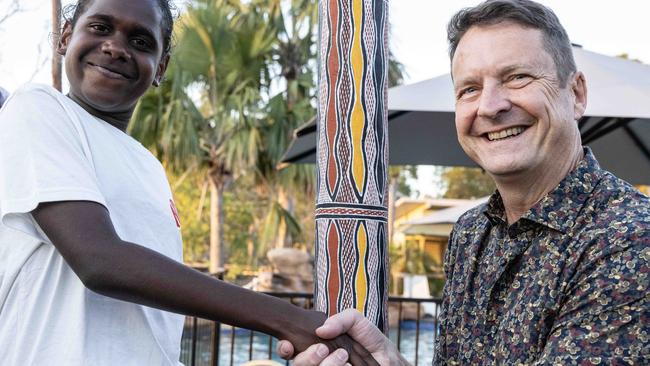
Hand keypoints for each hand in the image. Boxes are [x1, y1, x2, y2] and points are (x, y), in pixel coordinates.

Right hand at [277, 309, 408, 365]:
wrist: (391, 362)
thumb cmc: (373, 343)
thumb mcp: (358, 322)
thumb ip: (342, 320)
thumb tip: (321, 330)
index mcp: (318, 348)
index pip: (291, 350)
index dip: (285, 348)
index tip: (288, 346)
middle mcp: (319, 362)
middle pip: (299, 364)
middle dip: (307, 359)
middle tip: (324, 349)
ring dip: (324, 365)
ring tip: (344, 357)